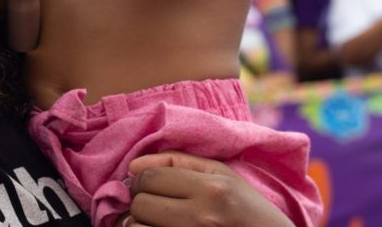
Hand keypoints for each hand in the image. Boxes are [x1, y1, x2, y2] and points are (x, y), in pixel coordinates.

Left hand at [120, 152, 293, 226]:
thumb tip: (134, 164)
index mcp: (212, 189)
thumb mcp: (224, 175)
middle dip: (141, 202)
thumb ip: (179, 161)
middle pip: (140, 204)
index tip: (149, 184)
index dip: (142, 179)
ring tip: (157, 221)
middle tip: (155, 204)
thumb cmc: (248, 209)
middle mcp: (201, 217)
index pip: (149, 178)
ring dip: (140, 223)